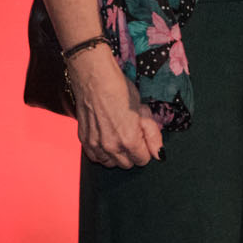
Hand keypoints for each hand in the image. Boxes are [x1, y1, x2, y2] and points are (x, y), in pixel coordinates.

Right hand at [70, 47, 166, 168]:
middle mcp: (111, 147)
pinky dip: (101, 152)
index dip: (145, 148)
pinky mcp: (83, 140)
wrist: (95, 79)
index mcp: (129, 140)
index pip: (142, 160)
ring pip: (110, 163)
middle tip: (131, 133)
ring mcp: (95, 145)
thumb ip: (153, 135)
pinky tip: (106, 138)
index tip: (143, 136)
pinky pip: (95, 157)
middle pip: (126, 164)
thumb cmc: (121, 90)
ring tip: (118, 135)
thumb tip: (159, 154)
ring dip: (116, 154)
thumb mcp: (143, 111)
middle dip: (132, 152)